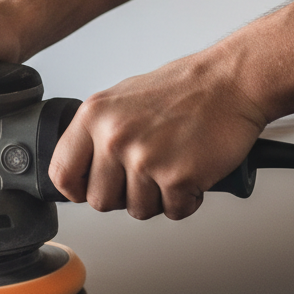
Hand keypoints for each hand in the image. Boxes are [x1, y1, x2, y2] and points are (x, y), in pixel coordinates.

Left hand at [49, 50, 266, 219]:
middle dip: (122, 196)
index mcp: (93, 117)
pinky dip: (185, 200)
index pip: (62, 174)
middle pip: (99, 201)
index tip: (90, 188)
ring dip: (157, 198)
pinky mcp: (177, 177)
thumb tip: (79, 168)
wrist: (232, 82)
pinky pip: (173, 211)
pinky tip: (191, 173)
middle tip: (144, 177)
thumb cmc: (182, 90)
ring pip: (137, 210)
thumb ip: (96, 134)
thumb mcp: (120, 100)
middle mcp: (114, 138)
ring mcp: (145, 159)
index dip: (77, 189)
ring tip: (171, 167)